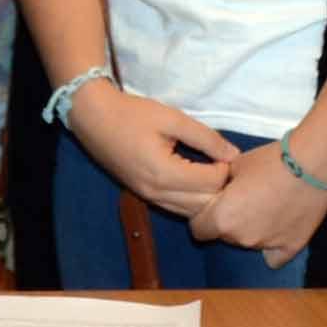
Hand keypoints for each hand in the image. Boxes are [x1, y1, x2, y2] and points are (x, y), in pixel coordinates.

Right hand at [64, 83, 235, 215]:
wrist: (93, 118)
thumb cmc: (132, 114)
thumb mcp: (173, 119)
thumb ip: (206, 138)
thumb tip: (234, 155)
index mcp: (164, 173)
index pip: (211, 183)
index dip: (225, 168)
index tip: (223, 152)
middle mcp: (157, 193)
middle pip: (204, 204)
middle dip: (220, 187)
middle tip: (224, 165)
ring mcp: (149, 197)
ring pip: (191, 212)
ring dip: (207, 197)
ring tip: (213, 174)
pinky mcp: (145, 196)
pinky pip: (177, 208)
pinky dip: (193, 200)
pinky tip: (197, 183)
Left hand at [187, 139, 326, 264]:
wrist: (312, 163)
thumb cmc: (270, 160)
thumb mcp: (234, 166)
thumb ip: (220, 185)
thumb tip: (217, 189)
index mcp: (222, 219)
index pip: (198, 230)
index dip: (202, 216)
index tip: (212, 205)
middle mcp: (241, 238)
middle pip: (224, 236)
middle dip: (227, 221)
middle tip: (242, 201)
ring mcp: (267, 245)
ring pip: (248, 243)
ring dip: (250, 230)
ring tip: (265, 207)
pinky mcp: (292, 246)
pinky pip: (274, 257)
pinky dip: (273, 247)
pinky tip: (277, 230)